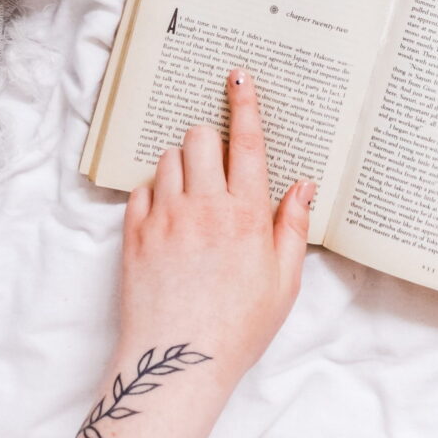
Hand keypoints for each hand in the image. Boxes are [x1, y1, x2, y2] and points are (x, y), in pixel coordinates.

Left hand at [71, 68, 314, 437]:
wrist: (179, 362)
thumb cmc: (239, 325)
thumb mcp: (284, 281)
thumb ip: (293, 225)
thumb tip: (303, 185)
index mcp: (246, 213)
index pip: (248, 143)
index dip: (245, 103)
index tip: (239, 75)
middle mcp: (204, 207)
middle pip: (199, 137)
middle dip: (210, 138)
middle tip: (218, 164)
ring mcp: (165, 219)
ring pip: (168, 158)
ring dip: (183, 164)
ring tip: (194, 193)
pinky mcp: (134, 236)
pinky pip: (140, 190)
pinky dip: (154, 192)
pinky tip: (169, 216)